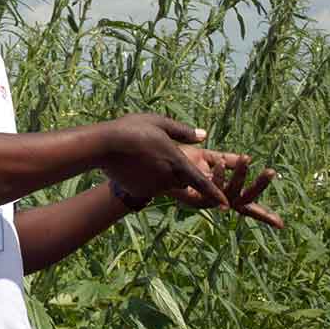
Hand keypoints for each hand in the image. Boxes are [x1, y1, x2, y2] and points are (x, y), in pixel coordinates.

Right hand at [101, 113, 228, 208]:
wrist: (103, 145)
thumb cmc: (132, 129)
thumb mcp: (159, 123)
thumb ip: (183, 131)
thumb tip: (203, 136)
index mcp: (177, 161)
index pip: (201, 182)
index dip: (215, 193)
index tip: (226, 205)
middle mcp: (168, 178)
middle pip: (181, 178)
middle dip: (175, 169)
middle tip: (155, 151)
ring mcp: (153, 186)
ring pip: (163, 182)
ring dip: (158, 172)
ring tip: (139, 154)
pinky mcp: (139, 191)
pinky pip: (147, 186)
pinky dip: (143, 178)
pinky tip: (130, 164)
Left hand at [172, 146, 284, 228]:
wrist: (150, 160)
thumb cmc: (175, 160)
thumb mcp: (205, 157)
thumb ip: (225, 159)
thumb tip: (246, 157)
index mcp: (220, 192)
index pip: (245, 204)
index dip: (263, 215)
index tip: (282, 225)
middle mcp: (213, 200)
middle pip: (244, 201)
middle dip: (259, 187)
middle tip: (271, 172)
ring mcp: (203, 200)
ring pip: (231, 196)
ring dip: (240, 177)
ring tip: (246, 159)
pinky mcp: (191, 197)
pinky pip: (211, 191)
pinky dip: (219, 176)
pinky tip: (220, 162)